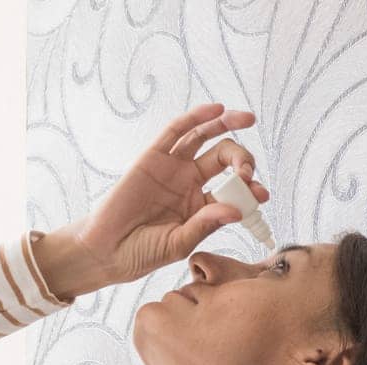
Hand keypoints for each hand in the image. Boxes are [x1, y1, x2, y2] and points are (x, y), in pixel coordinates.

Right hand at [36, 103, 270, 296]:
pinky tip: (216, 109)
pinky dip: (197, 118)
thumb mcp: (178, 244)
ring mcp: (172, 168)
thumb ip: (205, 226)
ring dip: (227, 125)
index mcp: (201, 206)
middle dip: (242, 161)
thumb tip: (235, 210)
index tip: (260, 195)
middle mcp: (189, 183)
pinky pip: (177, 131)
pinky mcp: (153, 157)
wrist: (105, 251)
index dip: (251, 189)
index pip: (234, 190)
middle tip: (247, 173)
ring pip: (205, 138)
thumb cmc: (140, 253)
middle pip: (224, 158)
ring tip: (246, 119)